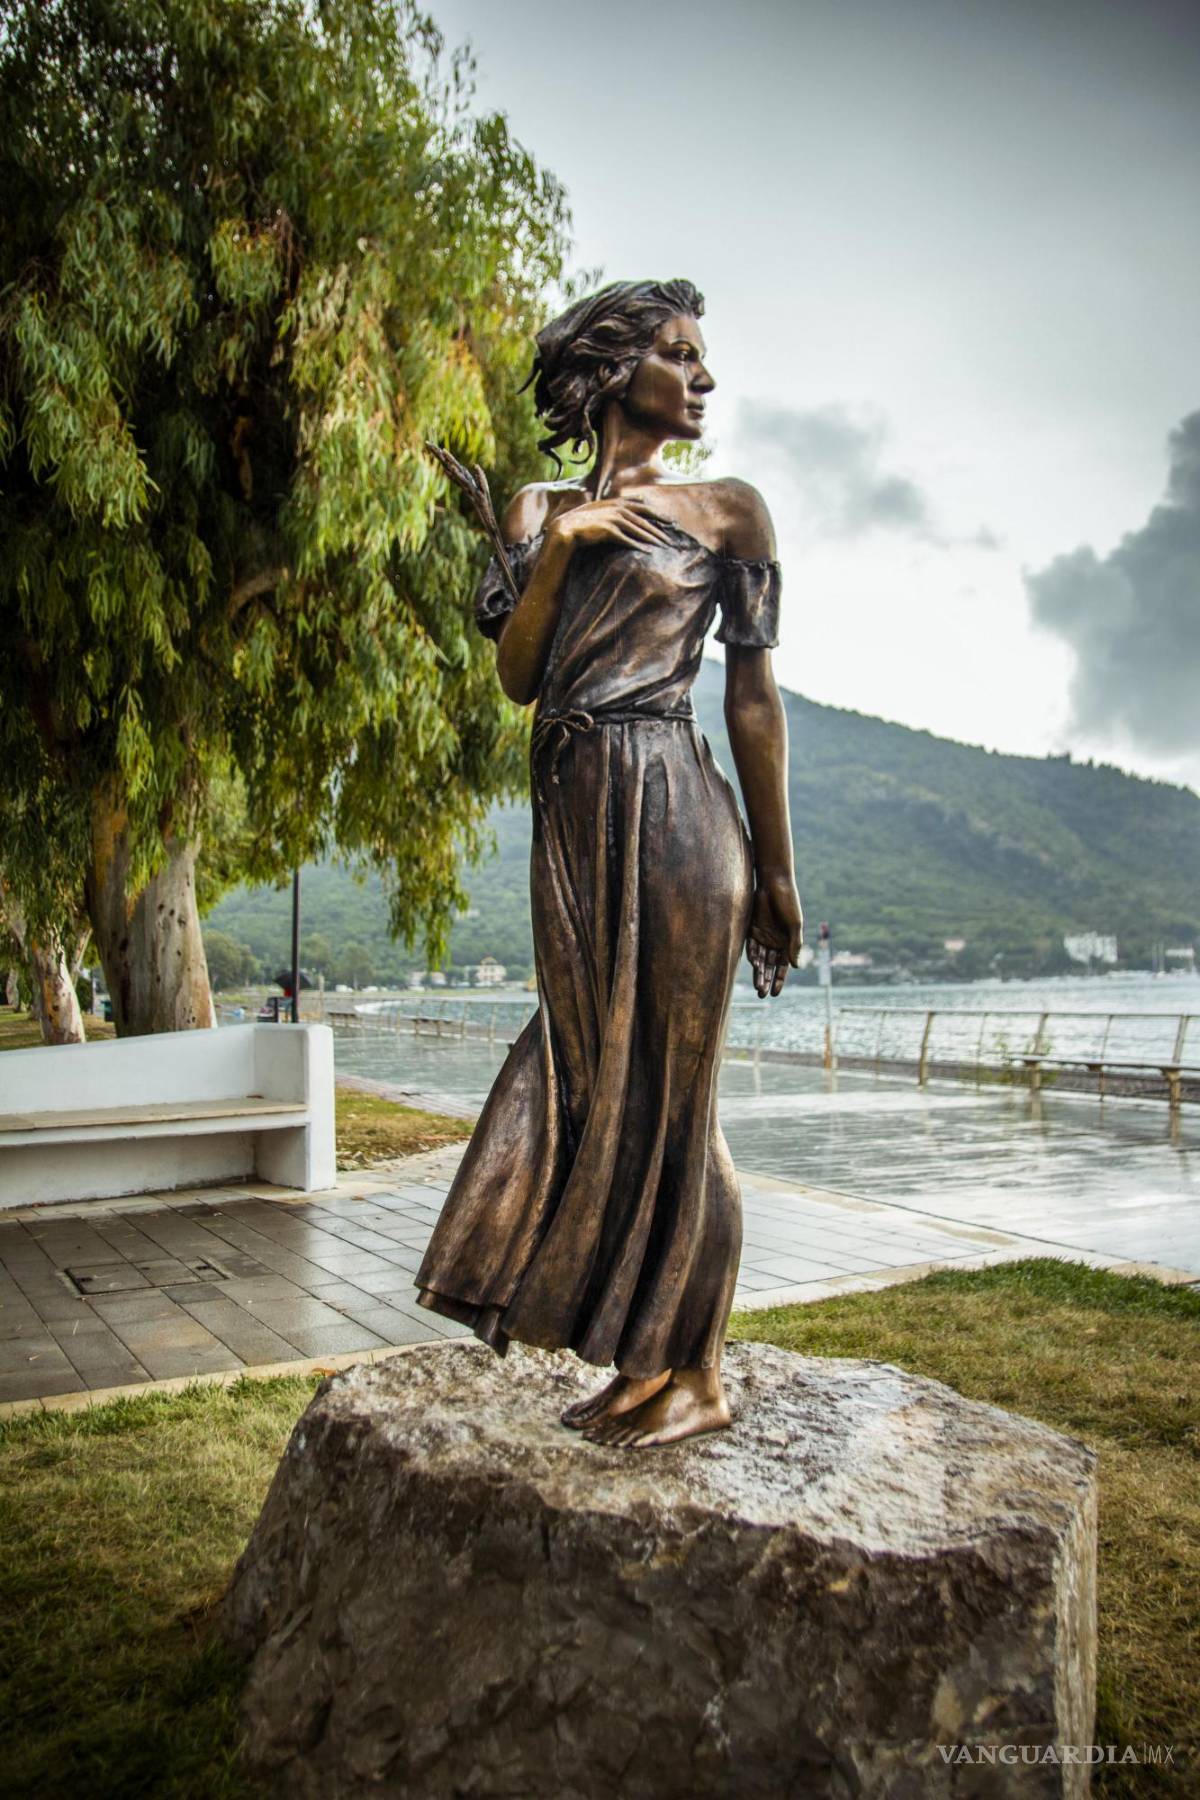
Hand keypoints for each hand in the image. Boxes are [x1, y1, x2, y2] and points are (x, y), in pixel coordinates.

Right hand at [546, 497, 674, 553]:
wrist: (566, 529)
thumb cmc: (583, 523)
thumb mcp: (600, 511)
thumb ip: (615, 508)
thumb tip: (630, 510)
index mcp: (616, 502)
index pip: (642, 507)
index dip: (656, 513)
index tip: (669, 521)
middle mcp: (617, 508)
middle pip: (644, 519)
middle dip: (659, 528)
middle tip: (671, 538)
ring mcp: (613, 519)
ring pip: (638, 529)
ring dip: (652, 538)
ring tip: (663, 546)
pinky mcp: (608, 530)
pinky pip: (627, 539)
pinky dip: (638, 545)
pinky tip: (647, 552)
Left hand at [746, 871, 803, 997]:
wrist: (774, 883)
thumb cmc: (788, 902)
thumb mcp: (794, 925)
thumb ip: (794, 945)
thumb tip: (796, 966)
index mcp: (788, 942)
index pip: (782, 967)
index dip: (779, 981)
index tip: (775, 994)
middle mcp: (775, 942)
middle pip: (769, 966)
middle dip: (766, 981)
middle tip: (762, 995)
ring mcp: (763, 936)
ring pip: (759, 960)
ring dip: (758, 973)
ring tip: (757, 987)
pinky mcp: (752, 929)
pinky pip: (751, 947)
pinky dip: (752, 957)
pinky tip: (753, 968)